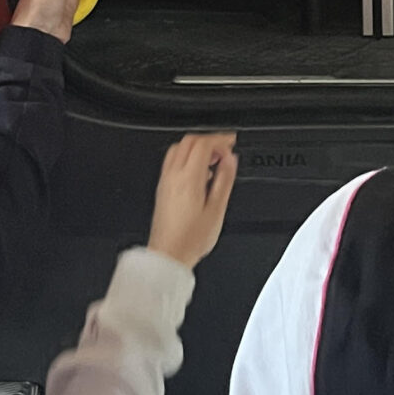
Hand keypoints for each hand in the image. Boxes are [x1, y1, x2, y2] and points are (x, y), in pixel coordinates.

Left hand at [147, 133, 237, 271]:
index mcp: (188, 178)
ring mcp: (165, 181)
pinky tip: (199, 173)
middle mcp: (173, 175)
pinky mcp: (162, 188)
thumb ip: (224, 180)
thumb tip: (230, 160)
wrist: (168, 255)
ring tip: (213, 159)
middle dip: (208, 140)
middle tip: (224, 149)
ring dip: (196, 148)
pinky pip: (172, 162)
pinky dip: (187, 158)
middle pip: (189, 141)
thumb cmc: (190, 239)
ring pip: (178, 149)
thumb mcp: (217, 209)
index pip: (203, 144)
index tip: (231, 142)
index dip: (220, 139)